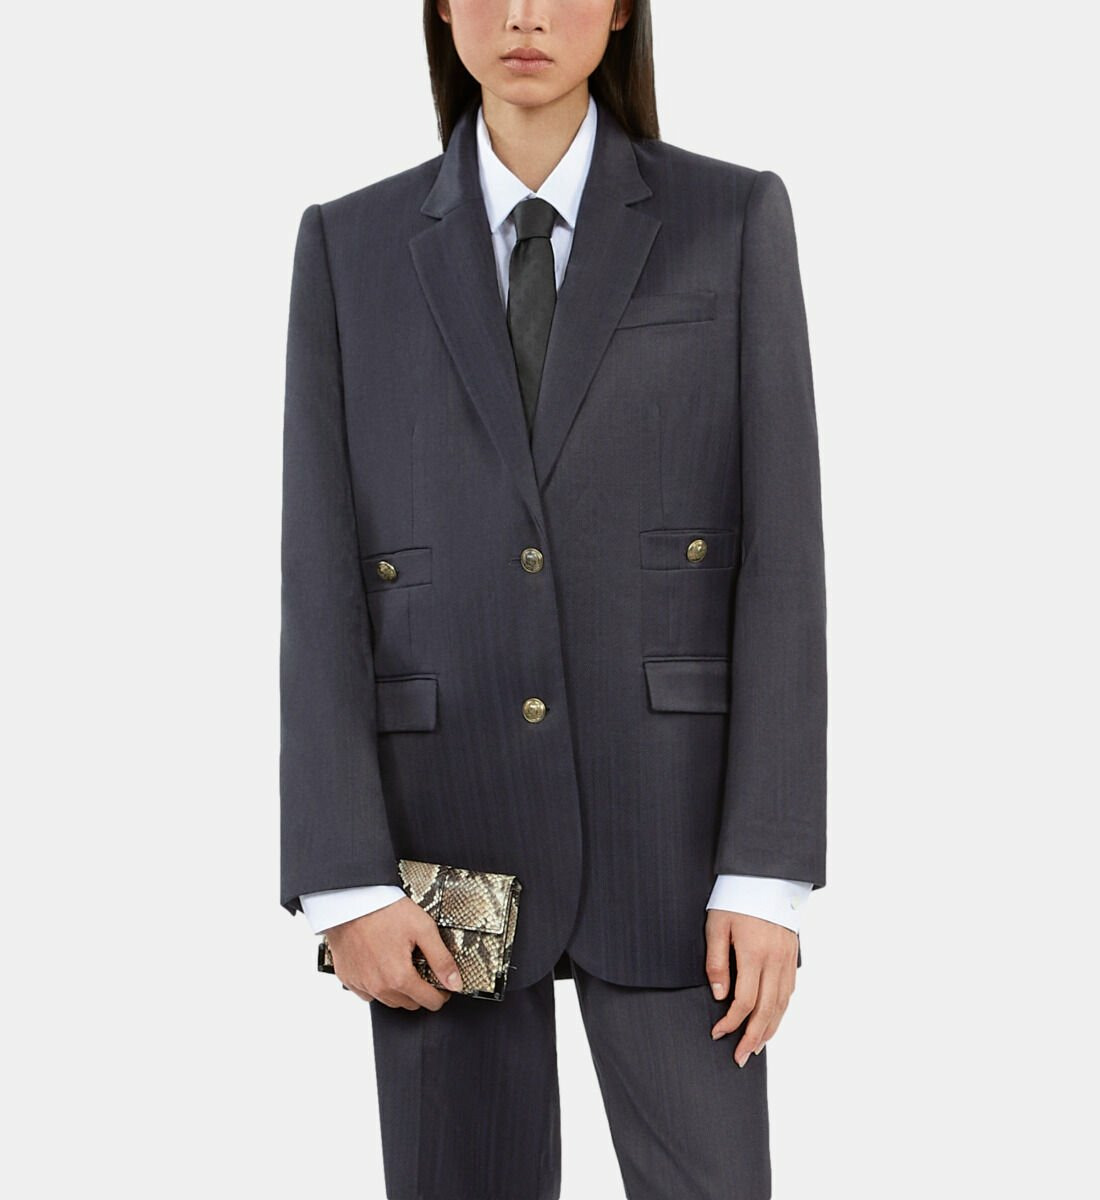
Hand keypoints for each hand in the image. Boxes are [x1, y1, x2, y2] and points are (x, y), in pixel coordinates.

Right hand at [324, 897, 462, 1009]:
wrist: (351, 901)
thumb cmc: (384, 910)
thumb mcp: (423, 928)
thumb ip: (441, 959)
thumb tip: (455, 983)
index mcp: (399, 977)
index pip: (429, 1001)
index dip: (441, 994)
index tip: (443, 985)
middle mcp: (379, 987)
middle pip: (410, 1004)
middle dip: (421, 992)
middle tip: (423, 970)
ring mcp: (361, 984)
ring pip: (389, 1001)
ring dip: (400, 991)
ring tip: (403, 966)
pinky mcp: (348, 978)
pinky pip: (368, 993)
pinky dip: (378, 986)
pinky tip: (382, 966)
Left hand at [705, 909, 797, 1066]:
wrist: (766, 877)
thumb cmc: (735, 899)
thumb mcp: (717, 925)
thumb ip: (716, 962)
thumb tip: (719, 996)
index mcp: (753, 954)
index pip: (744, 1002)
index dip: (731, 1023)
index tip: (717, 1034)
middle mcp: (774, 961)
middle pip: (766, 1011)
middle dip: (752, 1038)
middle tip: (740, 1058)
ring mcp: (786, 960)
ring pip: (781, 1006)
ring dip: (769, 1030)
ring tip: (756, 1048)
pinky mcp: (792, 957)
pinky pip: (789, 993)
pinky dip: (780, 1012)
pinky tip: (772, 1022)